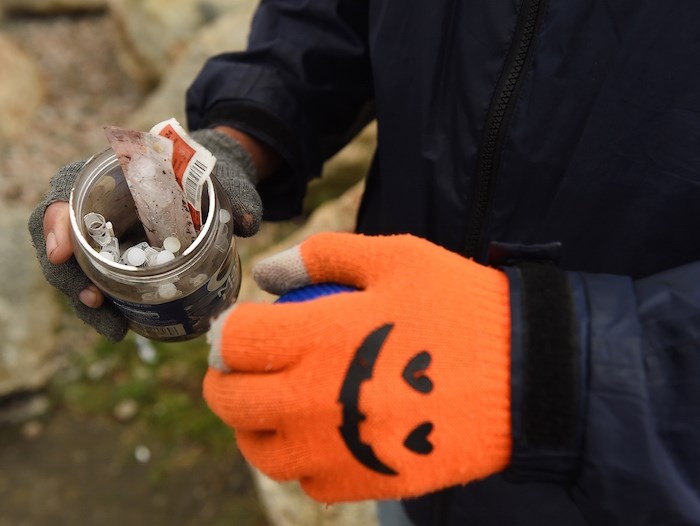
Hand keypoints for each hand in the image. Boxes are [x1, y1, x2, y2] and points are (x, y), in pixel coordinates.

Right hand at [28, 129, 263, 340]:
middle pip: (58, 240)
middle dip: (68, 275)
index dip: (55, 224)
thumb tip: (247, 222)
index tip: (63, 252)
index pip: (65, 195)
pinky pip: (96, 282)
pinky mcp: (113, 259)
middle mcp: (95, 206)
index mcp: (109, 176)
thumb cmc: (204, 176)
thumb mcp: (218, 178)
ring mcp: (101, 235)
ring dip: (85, 299)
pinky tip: (122, 325)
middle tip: (93, 301)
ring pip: (74, 268)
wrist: (204, 185)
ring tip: (113, 326)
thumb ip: (233, 196)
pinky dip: (104, 306)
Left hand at [204, 232, 512, 502]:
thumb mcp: (398, 259)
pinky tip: (322, 434)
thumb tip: (269, 272)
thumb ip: (324, 256)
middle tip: (242, 368)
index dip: (226, 332)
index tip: (239, 329)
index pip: (235, 342)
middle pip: (232, 402)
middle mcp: (317, 400)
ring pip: (262, 451)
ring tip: (275, 404)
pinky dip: (302, 458)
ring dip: (254, 427)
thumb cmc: (463, 308)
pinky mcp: (369, 481)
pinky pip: (309, 482)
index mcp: (320, 338)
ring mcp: (341, 449)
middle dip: (223, 381)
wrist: (528, 376)